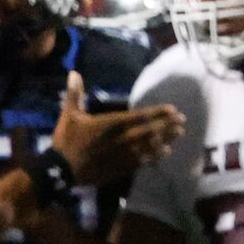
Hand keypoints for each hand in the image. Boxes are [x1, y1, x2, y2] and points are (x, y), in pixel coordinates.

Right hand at [49, 71, 184, 190]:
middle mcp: (122, 138)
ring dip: (166, 139)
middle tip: (183, 121)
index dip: (158, 113)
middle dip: (167, 125)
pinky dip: (155, 156)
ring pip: (150, 145)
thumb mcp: (68, 116)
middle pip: (150, 130)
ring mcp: (123, 154)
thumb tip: (73, 73)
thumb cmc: (66, 141)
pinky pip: (142, 160)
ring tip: (179, 135)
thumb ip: (75, 95)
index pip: (140, 116)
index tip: (173, 109)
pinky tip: (165, 153)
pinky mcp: (121, 167)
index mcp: (111, 124)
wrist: (61, 170)